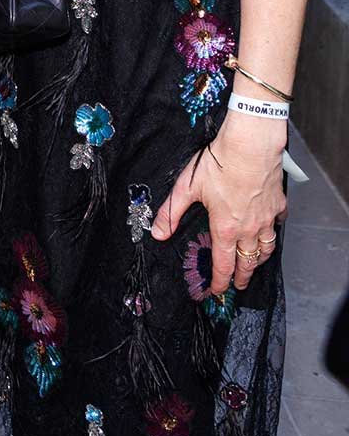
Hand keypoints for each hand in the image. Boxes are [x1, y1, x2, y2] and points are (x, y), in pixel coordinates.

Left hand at [151, 120, 286, 293]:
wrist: (250, 144)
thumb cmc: (219, 163)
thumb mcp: (187, 187)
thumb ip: (171, 212)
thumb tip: (157, 233)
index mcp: (226, 229)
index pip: (224, 266)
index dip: (220, 282)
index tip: (217, 291)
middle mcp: (249, 229)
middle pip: (248, 262)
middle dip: (243, 277)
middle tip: (239, 285)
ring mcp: (267, 218)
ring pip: (266, 248)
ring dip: (259, 260)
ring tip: (253, 263)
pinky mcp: (278, 204)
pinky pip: (277, 225)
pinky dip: (272, 232)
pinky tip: (268, 230)